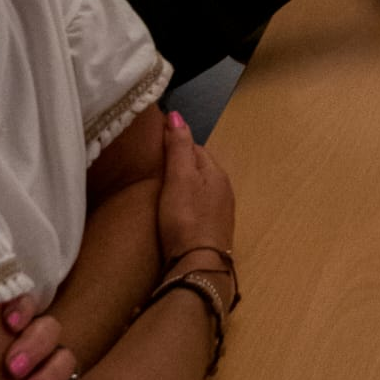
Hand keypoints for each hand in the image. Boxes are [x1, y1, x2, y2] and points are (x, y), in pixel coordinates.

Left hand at [1, 295, 88, 379]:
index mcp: (3, 338)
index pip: (21, 308)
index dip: (21, 309)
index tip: (9, 323)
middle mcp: (30, 351)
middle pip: (46, 330)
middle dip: (34, 344)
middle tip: (12, 368)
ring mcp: (49, 376)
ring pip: (64, 359)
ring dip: (50, 373)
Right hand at [156, 109, 235, 263]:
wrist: (199, 265)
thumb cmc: (186, 217)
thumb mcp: (179, 177)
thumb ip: (179, 147)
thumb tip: (176, 115)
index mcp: (216, 172)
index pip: (195, 148)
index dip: (176, 145)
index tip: (156, 146)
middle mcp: (224, 189)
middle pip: (199, 169)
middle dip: (181, 166)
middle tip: (156, 170)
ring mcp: (222, 212)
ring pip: (200, 190)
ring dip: (184, 188)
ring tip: (163, 192)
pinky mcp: (214, 232)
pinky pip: (200, 209)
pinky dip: (188, 206)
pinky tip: (176, 215)